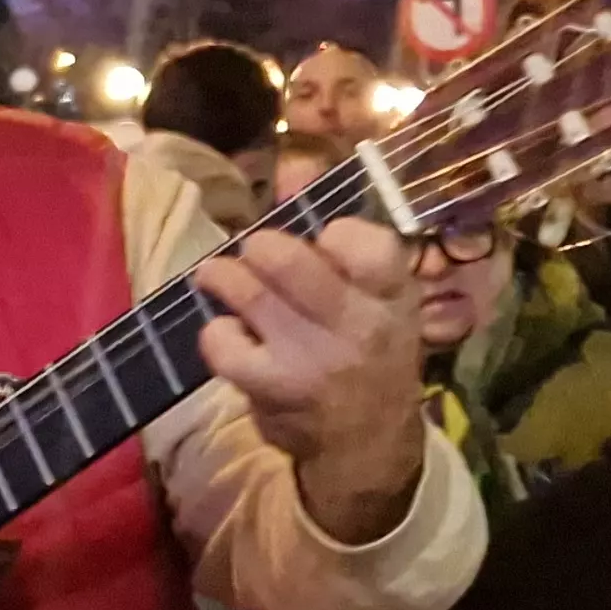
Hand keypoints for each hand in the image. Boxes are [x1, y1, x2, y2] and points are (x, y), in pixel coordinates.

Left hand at [195, 218, 427, 543]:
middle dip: (259, 246)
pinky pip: (223, 340)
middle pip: (287, 258)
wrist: (369, 443)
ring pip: (248, 291)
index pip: (366, 241)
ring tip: (221, 278)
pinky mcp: (274, 387)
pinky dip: (218, 331)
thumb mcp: (376, 297)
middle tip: (255, 254)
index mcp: (392, 293)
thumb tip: (292, 166)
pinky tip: (232, 335)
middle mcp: (358, 324)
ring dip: (224, 276)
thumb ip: (340, 239)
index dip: (333, 232)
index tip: (324, 240)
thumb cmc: (369, 353)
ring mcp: (313, 358)